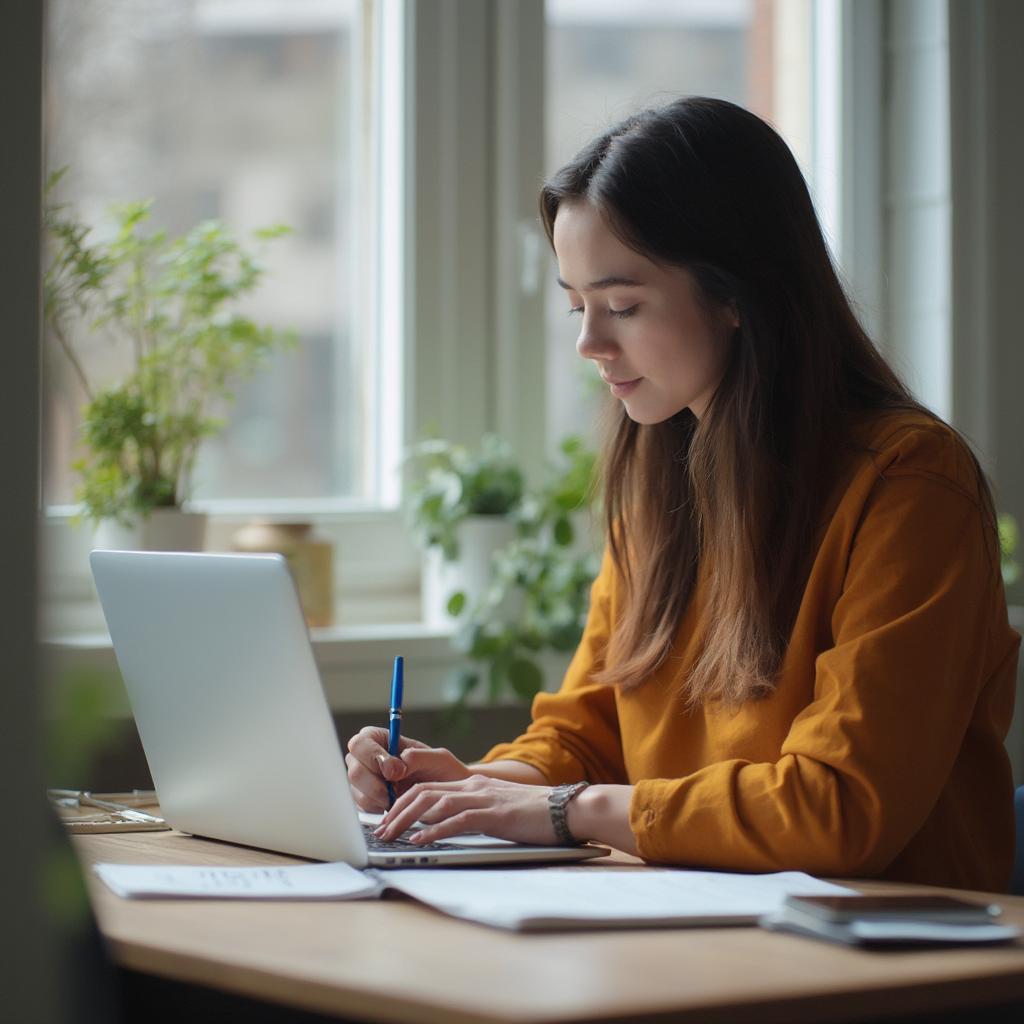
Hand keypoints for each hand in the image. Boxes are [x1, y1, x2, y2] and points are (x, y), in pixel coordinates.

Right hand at [344, 726, 470, 812]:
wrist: (445, 795)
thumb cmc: (442, 772)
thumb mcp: (437, 758)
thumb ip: (416, 756)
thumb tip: (395, 766)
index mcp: (379, 739)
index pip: (360, 743)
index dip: (373, 757)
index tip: (395, 771)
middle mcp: (366, 758)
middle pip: (354, 770)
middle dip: (376, 784)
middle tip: (395, 792)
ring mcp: (363, 780)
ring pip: (356, 791)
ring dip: (379, 799)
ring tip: (398, 798)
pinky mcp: (365, 800)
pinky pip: (362, 807)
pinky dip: (378, 809)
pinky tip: (393, 805)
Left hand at [373, 774, 557, 845]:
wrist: (564, 809)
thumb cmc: (533, 814)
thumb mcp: (496, 809)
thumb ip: (473, 812)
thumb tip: (447, 826)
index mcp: (472, 785)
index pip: (427, 788)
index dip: (402, 802)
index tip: (387, 820)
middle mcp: (473, 787)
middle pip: (422, 793)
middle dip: (396, 811)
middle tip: (380, 831)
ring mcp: (482, 799)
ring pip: (433, 804)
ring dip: (406, 821)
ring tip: (390, 836)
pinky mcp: (493, 814)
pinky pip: (456, 820)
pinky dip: (433, 830)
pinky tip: (420, 840)